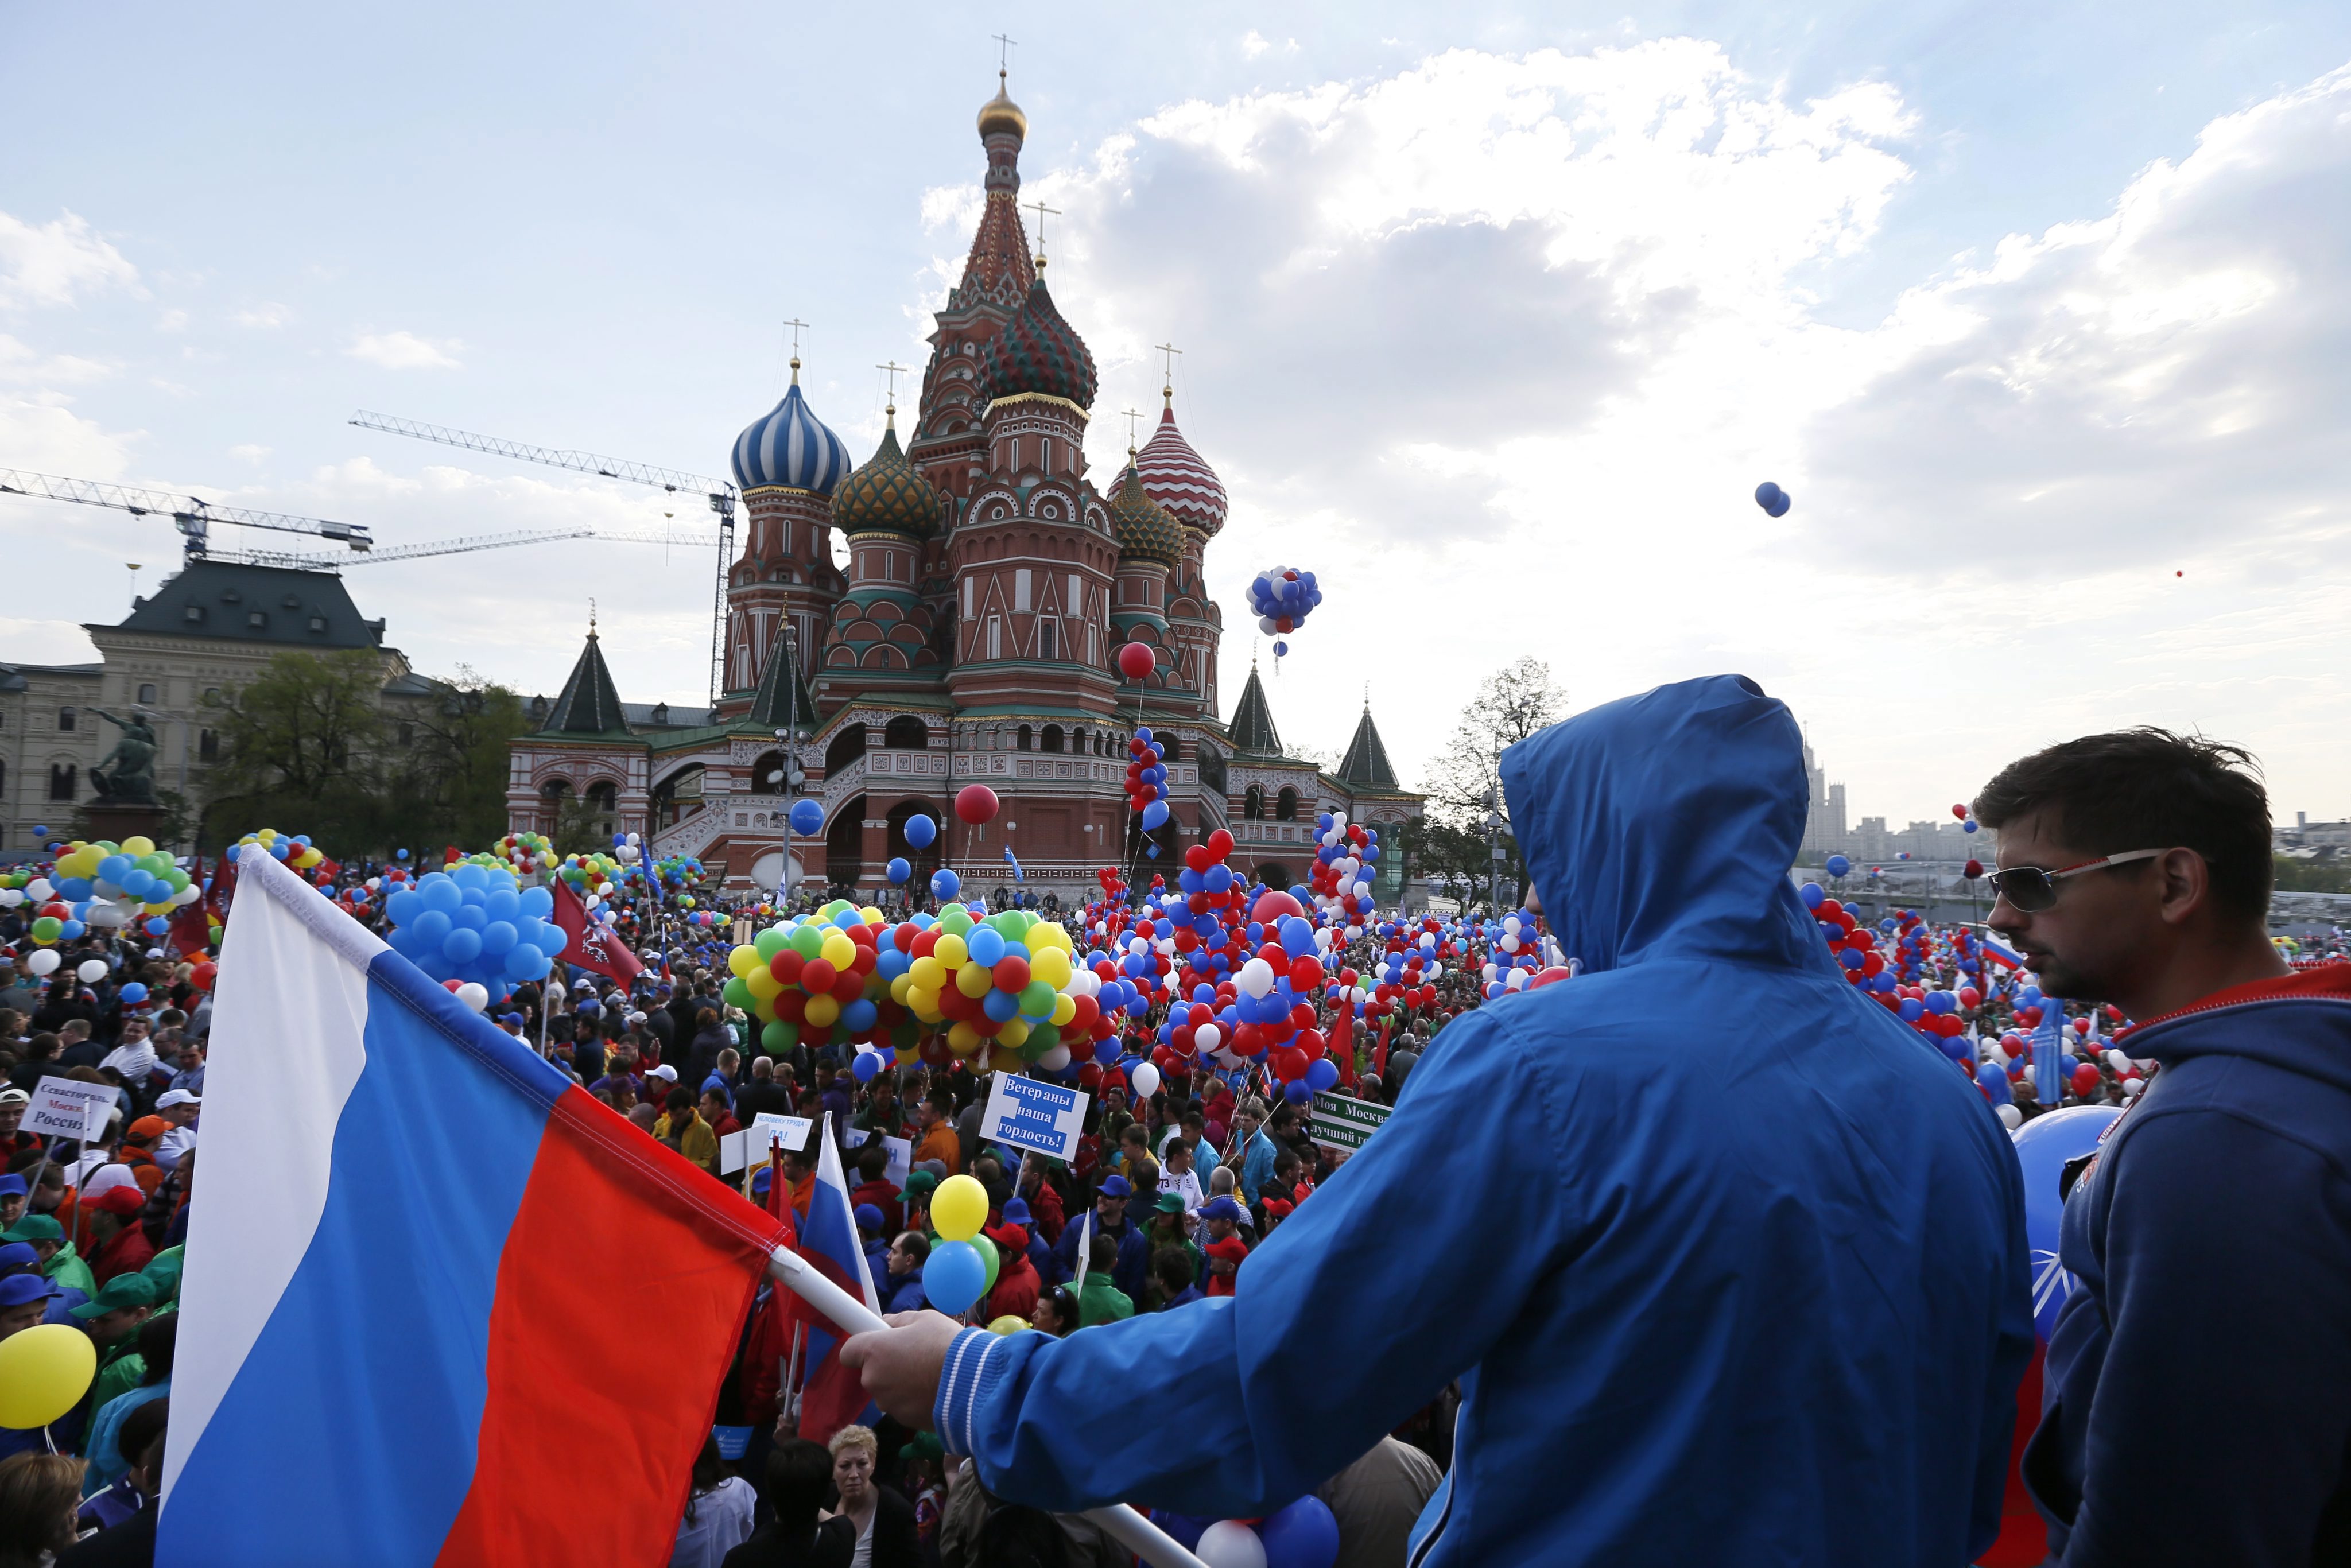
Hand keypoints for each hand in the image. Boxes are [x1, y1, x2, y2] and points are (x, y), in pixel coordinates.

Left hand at [840, 1310, 966, 1428]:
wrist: (971, 1384)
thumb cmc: (946, 1345)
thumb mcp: (926, 1320)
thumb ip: (900, 1321)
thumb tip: (886, 1323)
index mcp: (874, 1351)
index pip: (848, 1352)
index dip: (861, 1348)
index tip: (877, 1344)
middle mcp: (873, 1380)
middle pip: (871, 1372)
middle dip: (888, 1366)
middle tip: (915, 1357)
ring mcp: (887, 1404)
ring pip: (888, 1391)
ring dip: (901, 1385)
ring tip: (929, 1376)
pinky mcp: (903, 1421)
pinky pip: (903, 1406)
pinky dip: (913, 1400)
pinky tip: (935, 1392)